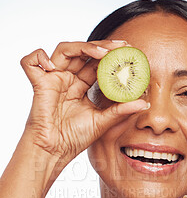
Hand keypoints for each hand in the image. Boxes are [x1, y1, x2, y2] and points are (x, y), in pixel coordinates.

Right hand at [20, 40, 147, 162]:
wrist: (56, 151)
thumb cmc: (75, 138)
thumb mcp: (103, 122)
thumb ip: (121, 110)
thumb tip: (144, 103)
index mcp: (80, 86)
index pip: (96, 64)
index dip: (111, 56)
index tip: (129, 52)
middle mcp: (67, 79)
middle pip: (83, 52)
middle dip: (103, 46)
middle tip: (121, 47)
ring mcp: (53, 79)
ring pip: (64, 50)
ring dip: (83, 47)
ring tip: (102, 53)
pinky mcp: (39, 84)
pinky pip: (31, 63)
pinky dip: (38, 57)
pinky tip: (52, 66)